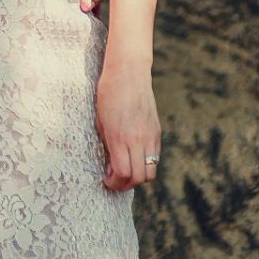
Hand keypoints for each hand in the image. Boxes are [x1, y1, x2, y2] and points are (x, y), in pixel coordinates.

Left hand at [95, 56, 159, 190]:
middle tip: (115, 181)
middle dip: (125, 185)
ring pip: (150, 172)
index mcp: (119, 137)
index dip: (114, 183)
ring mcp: (150, 136)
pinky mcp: (157, 132)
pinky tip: (134, 157)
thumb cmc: (108, 94)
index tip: (106, 181)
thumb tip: (111, 165)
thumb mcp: (101, 121)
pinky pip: (155, 157)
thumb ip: (108, 145)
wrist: (128, 73)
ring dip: (137, 177)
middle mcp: (137, 139)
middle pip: (138, 178)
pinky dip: (145, 164)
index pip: (122, 173)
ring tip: (125, 171)